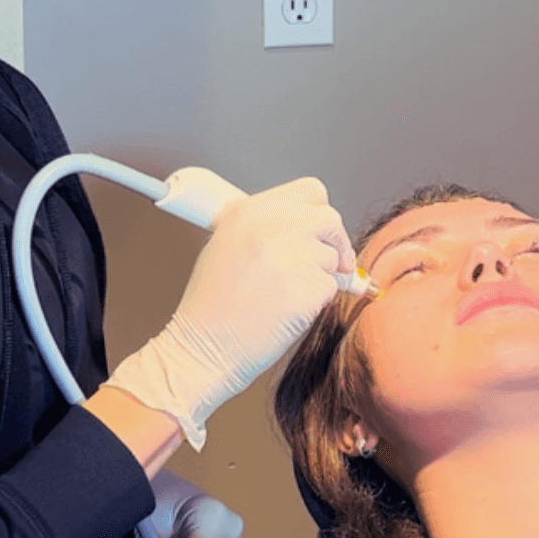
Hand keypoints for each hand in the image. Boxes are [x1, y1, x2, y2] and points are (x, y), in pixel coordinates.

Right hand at [105, 177, 356, 448]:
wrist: (204, 347)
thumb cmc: (213, 303)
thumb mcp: (227, 244)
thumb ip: (266, 226)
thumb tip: (309, 228)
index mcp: (251, 211)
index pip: (310, 191)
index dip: (318, 212)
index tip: (319, 231)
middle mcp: (274, 226)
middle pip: (331, 220)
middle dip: (334, 243)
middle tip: (329, 265)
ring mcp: (294, 256)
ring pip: (334, 257)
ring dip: (322, 275)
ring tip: (286, 293)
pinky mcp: (310, 287)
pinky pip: (332, 287)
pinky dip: (318, 300)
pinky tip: (288, 309)